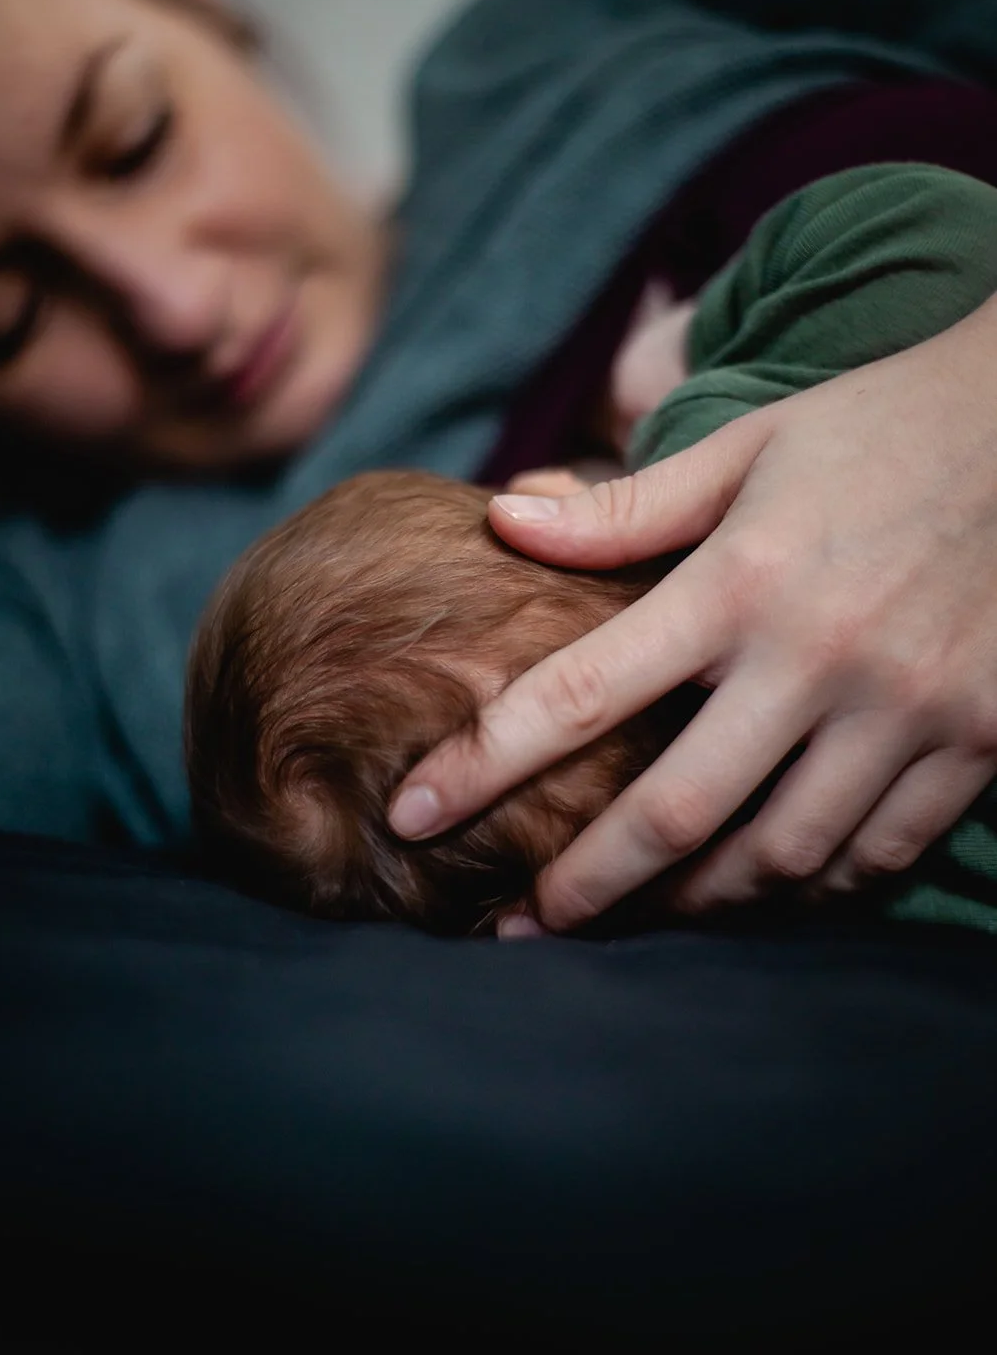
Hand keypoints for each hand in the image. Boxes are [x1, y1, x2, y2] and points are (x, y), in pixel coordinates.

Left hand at [389, 298, 996, 931]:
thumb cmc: (874, 430)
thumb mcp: (746, 446)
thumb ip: (625, 506)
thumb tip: (502, 518)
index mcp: (741, 579)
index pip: (583, 692)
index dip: (485, 762)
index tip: (414, 813)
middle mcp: (817, 656)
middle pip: (676, 812)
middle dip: (585, 886)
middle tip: (523, 925)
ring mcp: (907, 709)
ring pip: (781, 855)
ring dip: (697, 900)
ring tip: (641, 910)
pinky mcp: (978, 738)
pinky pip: (879, 851)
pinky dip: (812, 883)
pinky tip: (764, 884)